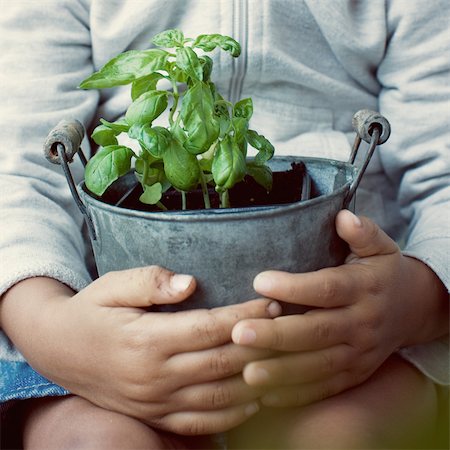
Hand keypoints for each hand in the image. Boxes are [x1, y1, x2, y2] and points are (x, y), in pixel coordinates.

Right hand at [0, 266, 280, 434]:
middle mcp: (154, 375)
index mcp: (146, 338)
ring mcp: (155, 401)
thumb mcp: (112, 285)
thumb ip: (150, 282)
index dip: (244, 317)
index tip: (271, 303)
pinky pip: (201, 423)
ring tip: (283, 362)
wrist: (58, 349)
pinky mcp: (155, 415)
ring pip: (218, 398)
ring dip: (256, 381)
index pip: (209, 327)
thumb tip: (190, 282)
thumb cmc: (92, 311)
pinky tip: (256, 399)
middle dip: (260, 344)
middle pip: (222, 362)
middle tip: (288, 327)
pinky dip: (232, 415)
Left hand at [231, 210, 448, 406]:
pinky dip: (297, 394)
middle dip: (277, 335)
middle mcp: (362, 323)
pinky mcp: (356, 373)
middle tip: (239, 333)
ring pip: (319, 365)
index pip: (327, 288)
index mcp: (365, 288)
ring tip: (246, 371)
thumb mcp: (381, 247)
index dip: (294, 287)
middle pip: (317, 331)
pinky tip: (267, 395)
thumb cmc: (384, 273)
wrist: (414, 309)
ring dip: (282, 371)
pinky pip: (326, 387)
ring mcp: (360, 353)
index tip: (259, 281)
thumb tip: (344, 216)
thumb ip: (363, 233)